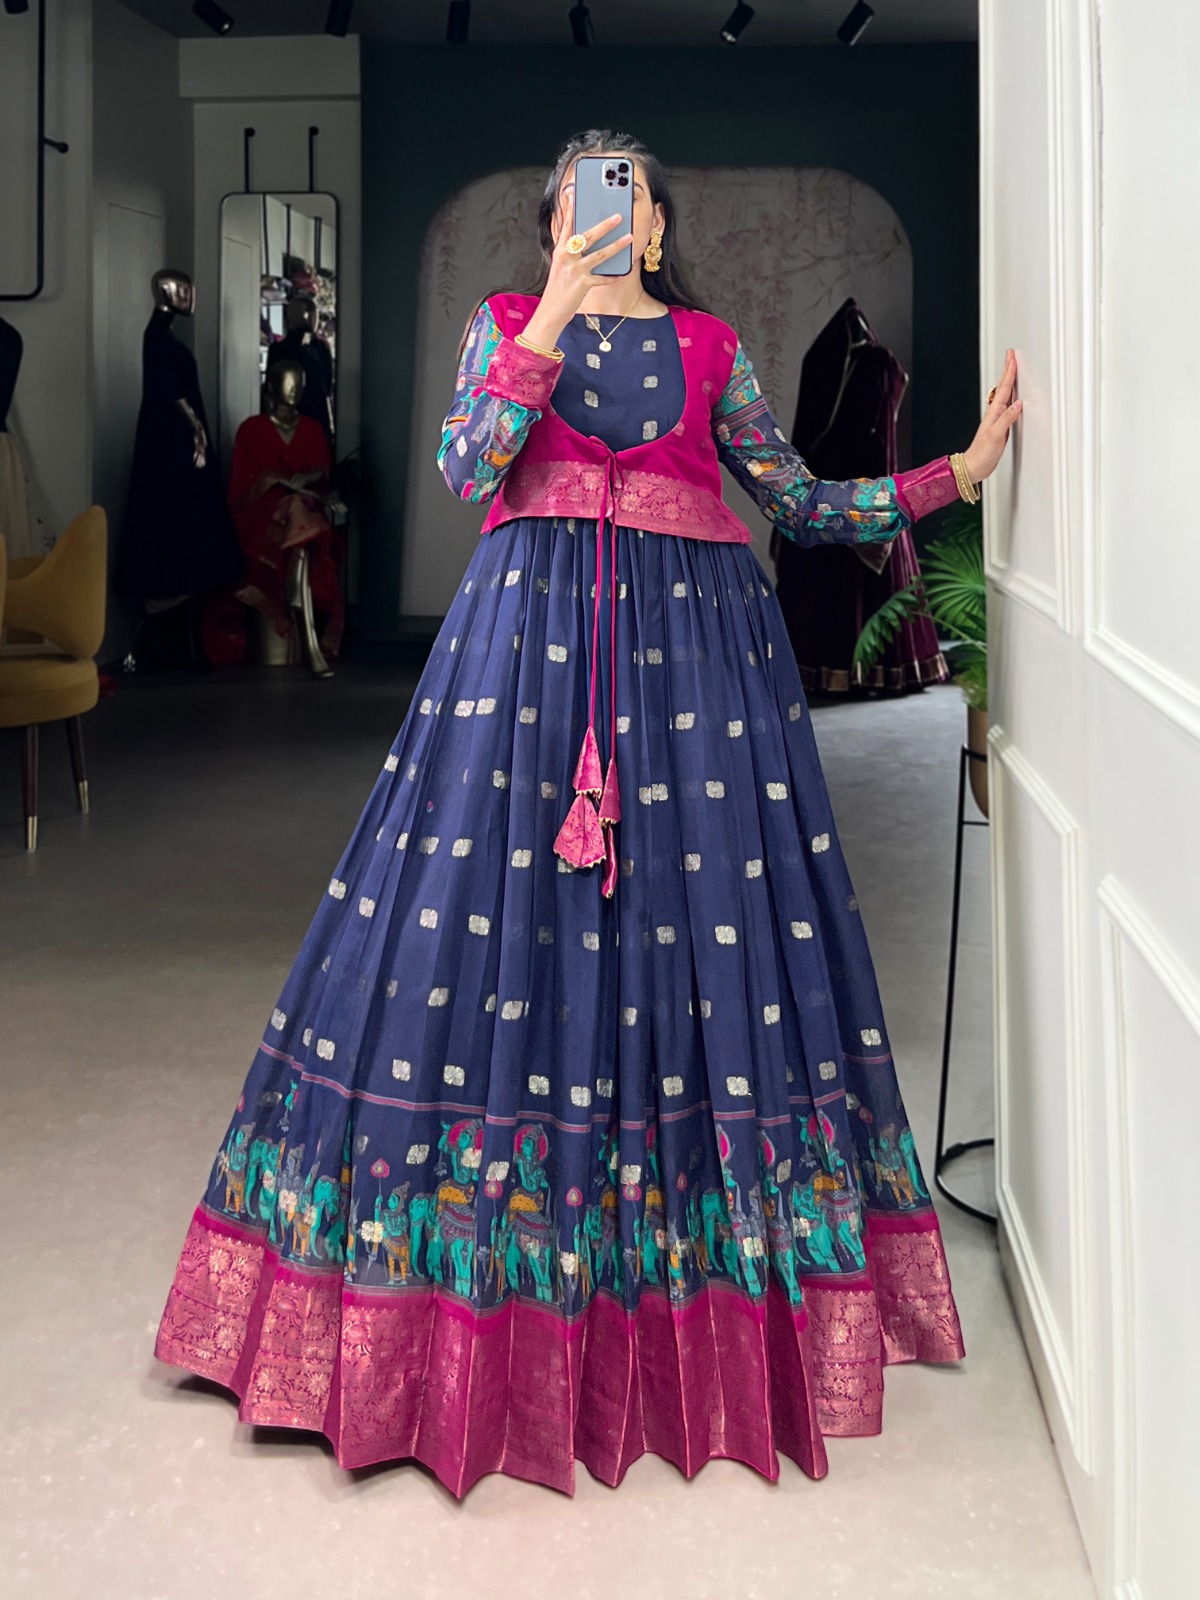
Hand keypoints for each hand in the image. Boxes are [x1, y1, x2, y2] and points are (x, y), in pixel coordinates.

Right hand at [521, 214, 635, 351]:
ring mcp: (574, 271)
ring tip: (629, 238)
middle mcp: (566, 258)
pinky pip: (603, 278)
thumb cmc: (557, 290)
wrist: (550, 313)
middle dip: (605, 225)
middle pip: (588, 236)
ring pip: (600, 255)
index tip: (575, 194)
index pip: (567, 226)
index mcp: (560, 251)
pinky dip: (613, 276)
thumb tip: (587, 242)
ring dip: (616, 245)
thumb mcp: (560, 268)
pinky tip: (623, 271)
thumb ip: (571, 254)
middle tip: (618, 216)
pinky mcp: (583, 284)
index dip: (571, 210)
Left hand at [963, 350, 1021, 482]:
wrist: (974, 468)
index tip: (1012, 358)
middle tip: (1011, 356)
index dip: (1008, 374)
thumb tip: (1018, 403)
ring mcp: (997, 420)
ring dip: (1009, 382)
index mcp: (994, 414)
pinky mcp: (1000, 427)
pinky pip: (1007, 407)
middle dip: (1008, 371)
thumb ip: (1007, 419)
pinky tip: (1013, 397)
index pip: (1003, 389)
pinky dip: (1011, 398)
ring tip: (1012, 369)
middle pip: (1003, 388)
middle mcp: (995, 414)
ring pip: (1005, 396)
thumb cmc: (981, 454)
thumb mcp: (995, 435)